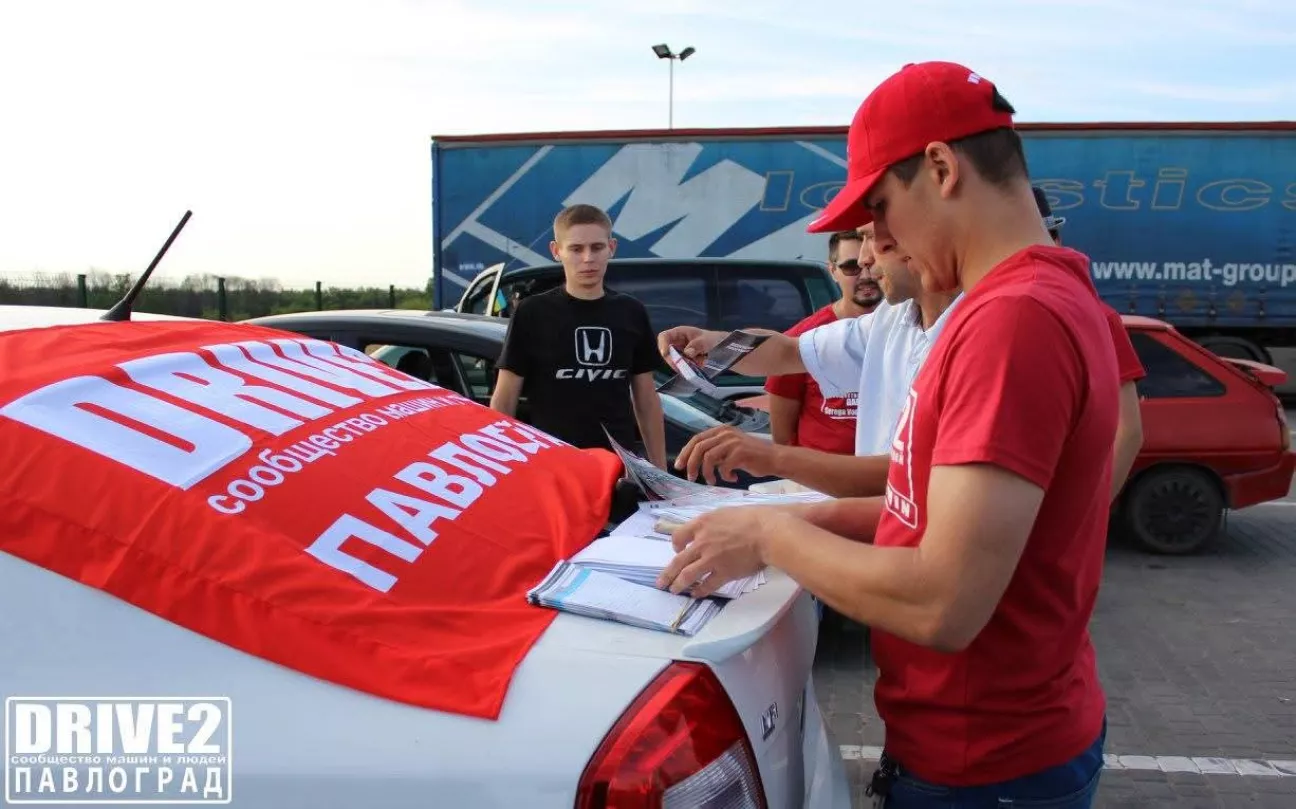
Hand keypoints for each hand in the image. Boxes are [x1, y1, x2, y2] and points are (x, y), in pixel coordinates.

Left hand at [656, 506, 778, 596]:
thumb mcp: (725, 512)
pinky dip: (700, 591)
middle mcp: (702, 542)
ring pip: (688, 575)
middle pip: (678, 560)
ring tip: (673, 591)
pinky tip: (696, 594)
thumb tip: (708, 528)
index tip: (676, 550)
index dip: (675, 545)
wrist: (767, 532)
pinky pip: (708, 585)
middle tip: (661, 582)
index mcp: (702, 524)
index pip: (678, 536)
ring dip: (679, 584)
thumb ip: (712, 522)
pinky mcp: (724, 573)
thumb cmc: (751, 518)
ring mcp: (711, 559)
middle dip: (667, 573)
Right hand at [658, 326, 723, 365]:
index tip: (666, 354)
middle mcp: (677, 343)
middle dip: (674, 360)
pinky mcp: (685, 362)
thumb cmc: (713, 339)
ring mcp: (680, 354)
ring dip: (683, 367)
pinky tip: (697, 368)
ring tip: (695, 366)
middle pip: (667, 352)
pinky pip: (681, 368)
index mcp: (680, 333)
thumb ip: (698, 344)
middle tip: (683, 366)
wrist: (721, 347)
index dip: (662, 344)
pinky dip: (688, 370)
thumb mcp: (707, 340)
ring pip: (674, 362)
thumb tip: (687, 352)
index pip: (664, 336)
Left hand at [675, 425, 779, 484]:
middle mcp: (726, 433)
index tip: (679, 466)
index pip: (696, 439)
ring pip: (708, 457)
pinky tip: (732, 478)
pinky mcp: (741, 452)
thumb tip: (694, 461)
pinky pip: (723, 467)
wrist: (775, 459)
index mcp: (721, 430)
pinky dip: (724, 476)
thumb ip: (715, 452)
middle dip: (691, 464)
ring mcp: (733, 441)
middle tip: (691, 478)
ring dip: (707, 473)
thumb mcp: (730, 450)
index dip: (685, 453)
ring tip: (712, 481)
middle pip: (699, 447)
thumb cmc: (752, 457)